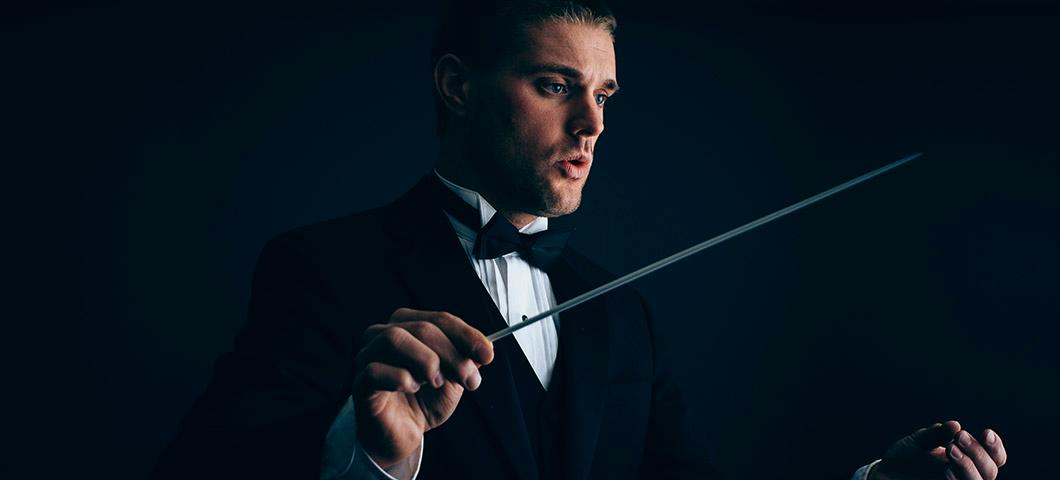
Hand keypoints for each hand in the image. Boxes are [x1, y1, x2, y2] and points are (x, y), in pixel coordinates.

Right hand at [352, 308, 493, 467]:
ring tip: (437, 382)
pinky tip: (412, 388)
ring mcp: (367, 357)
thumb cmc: (424, 400)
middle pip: (421, 328)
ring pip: (394, 339)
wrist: (402, 435)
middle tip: (468, 378)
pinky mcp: (360, 383)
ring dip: (426, 360)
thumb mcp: (453, 378)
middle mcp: (383, 334)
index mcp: (407, 325)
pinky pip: (375, 370)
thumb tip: (485, 348)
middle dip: (452, 353)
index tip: (487, 354)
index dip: (466, 335)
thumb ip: (466, 360)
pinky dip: (400, 377)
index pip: (439, 319)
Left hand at [869, 420, 1006, 479]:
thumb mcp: (920, 441)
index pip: (995, 458)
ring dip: (967, 466)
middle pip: (989, 471)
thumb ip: (936, 435)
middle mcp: (968, 476)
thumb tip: (954, 425)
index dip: (995, 447)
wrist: (887, 473)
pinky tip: (946, 471)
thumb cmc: (908, 457)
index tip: (986, 432)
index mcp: (969, 460)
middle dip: (977, 452)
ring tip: (951, 449)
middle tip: (960, 437)